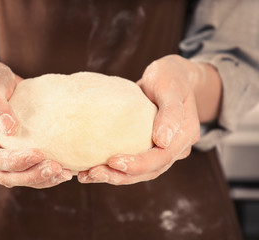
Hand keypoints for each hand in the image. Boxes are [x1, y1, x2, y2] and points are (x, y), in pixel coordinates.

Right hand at [0, 60, 71, 187]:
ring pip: (18, 178)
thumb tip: (10, 129)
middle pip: (6, 175)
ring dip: (41, 179)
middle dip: (32, 175)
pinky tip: (64, 170)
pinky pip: (27, 171)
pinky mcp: (13, 154)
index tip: (39, 153)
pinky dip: (44, 174)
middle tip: (58, 169)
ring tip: (65, 174)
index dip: (15, 160)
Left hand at [78, 55, 221, 184]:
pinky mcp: (146, 147)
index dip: (138, 164)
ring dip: (114, 176)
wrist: (169, 76)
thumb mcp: (171, 88)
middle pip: (149, 171)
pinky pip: (131, 163)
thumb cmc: (169, 77)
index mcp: (184, 136)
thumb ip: (170, 112)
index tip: (113, 161)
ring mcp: (161, 150)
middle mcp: (174, 148)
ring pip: (139, 172)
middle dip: (120, 175)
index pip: (162, 158)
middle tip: (93, 173)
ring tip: (87, 175)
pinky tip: (91, 169)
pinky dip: (113, 168)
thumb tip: (163, 142)